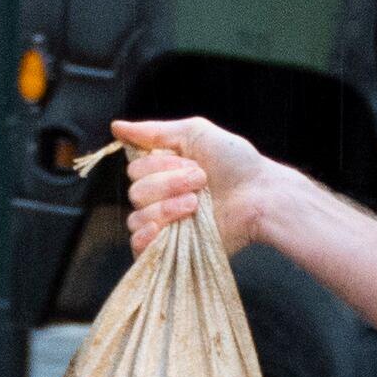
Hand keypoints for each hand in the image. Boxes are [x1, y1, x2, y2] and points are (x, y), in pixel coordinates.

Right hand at [111, 114, 285, 255]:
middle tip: (201, 182)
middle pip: (135, 193)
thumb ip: (154, 131)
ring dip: (167, 207)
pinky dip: (145, 237)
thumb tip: (116, 126)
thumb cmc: (236, 163)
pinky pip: (138, 248)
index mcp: (163, 171)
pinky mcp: (172, 249)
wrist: (260, 196)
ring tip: (197, 204)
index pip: (135, 170)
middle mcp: (161, 197)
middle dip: (168, 184)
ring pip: (137, 218)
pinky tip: (161, 228)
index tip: (191, 164)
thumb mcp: (195, 133)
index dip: (159, 166)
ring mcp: (167, 224)